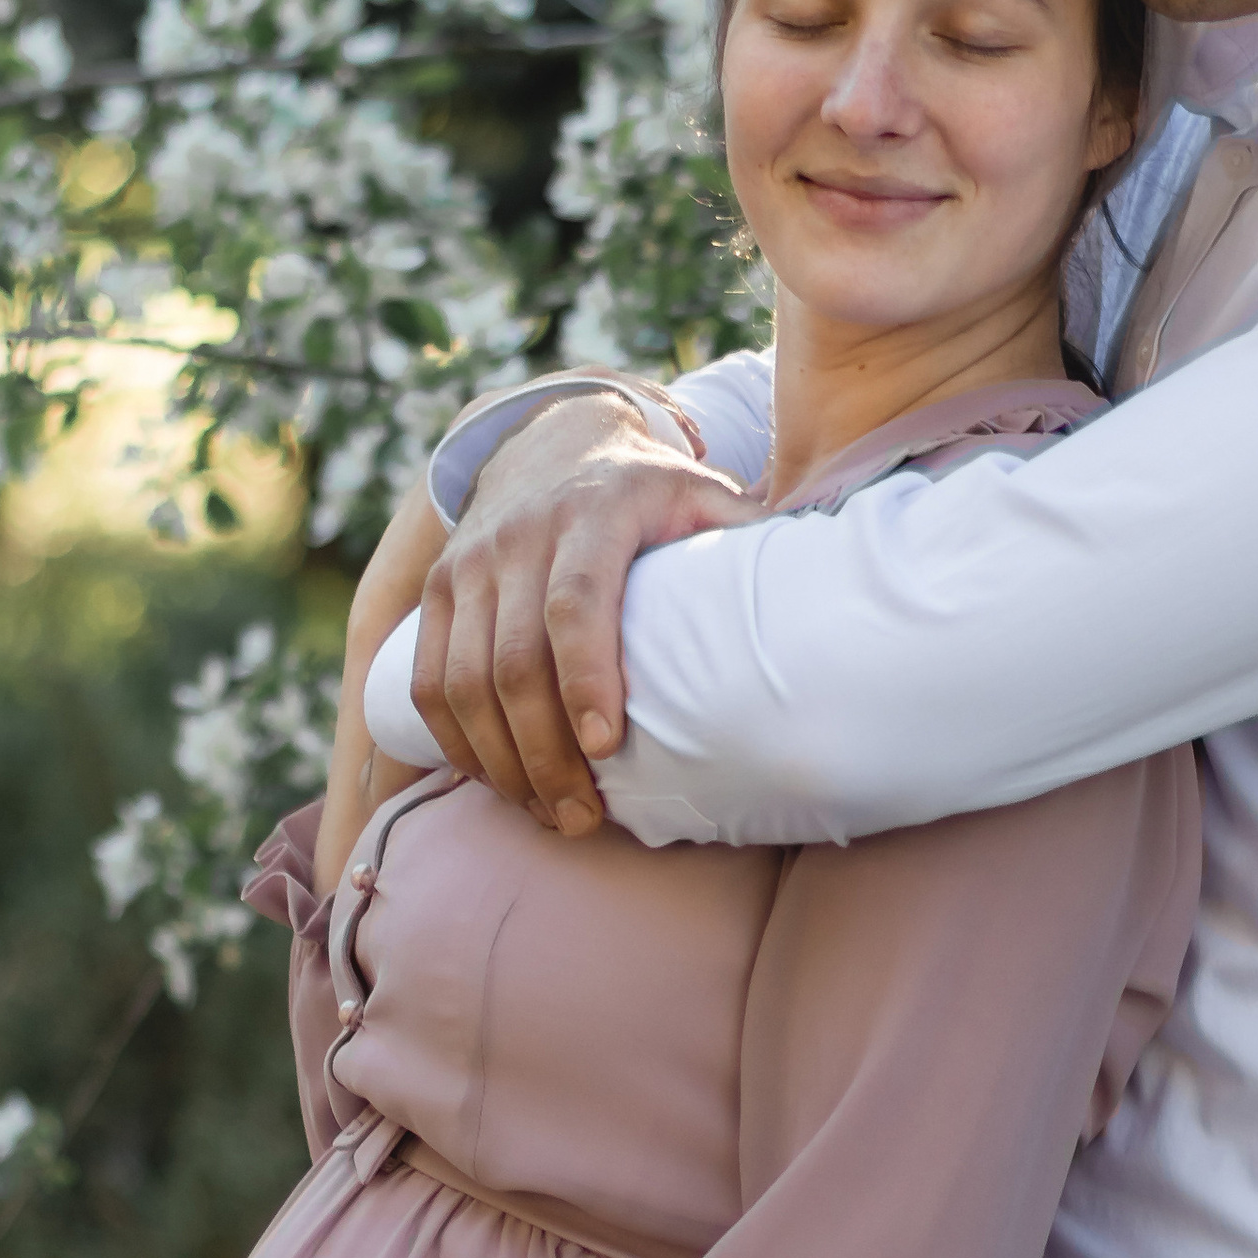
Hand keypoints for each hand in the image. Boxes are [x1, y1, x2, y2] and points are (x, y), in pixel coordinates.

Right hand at [410, 390, 746, 832]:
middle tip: (584, 817)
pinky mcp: (438, 592)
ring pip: (462, 682)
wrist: (554, 440)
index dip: (585, 677)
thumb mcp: (703, 494)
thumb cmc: (650, 492)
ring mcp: (467, 565)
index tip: (606, 747)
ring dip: (501, 762)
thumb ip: (751, 537)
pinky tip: (498, 781)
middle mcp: (518, 537)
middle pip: (512, 661)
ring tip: (550, 813)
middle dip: (543, 752)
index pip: (575, 602)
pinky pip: (427, 681)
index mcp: (594, 512)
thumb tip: (831, 585)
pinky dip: (455, 742)